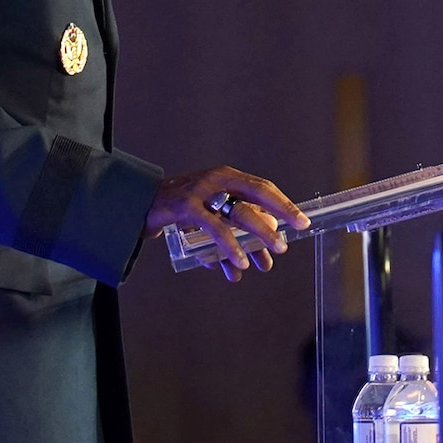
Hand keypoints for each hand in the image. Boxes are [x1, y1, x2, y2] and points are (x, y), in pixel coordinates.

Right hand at [147, 166, 310, 281]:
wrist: (140, 204)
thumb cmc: (181, 210)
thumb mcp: (211, 211)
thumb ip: (235, 226)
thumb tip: (264, 251)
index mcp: (227, 177)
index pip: (263, 188)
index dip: (284, 205)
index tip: (302, 222)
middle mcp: (217, 180)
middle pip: (256, 199)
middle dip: (274, 224)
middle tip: (285, 246)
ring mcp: (200, 192)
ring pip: (237, 216)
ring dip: (255, 239)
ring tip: (265, 263)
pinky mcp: (185, 207)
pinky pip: (213, 230)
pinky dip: (228, 248)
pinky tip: (238, 265)